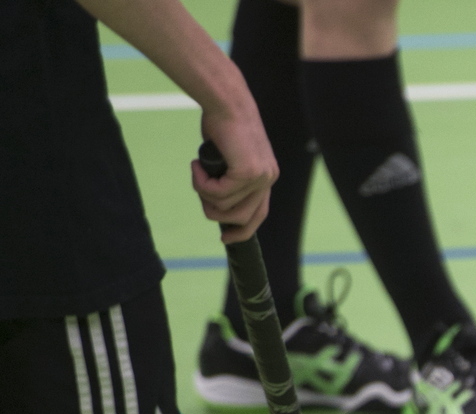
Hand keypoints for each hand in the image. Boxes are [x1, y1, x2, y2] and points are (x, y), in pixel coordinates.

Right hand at [192, 105, 276, 241]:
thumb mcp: (228, 156)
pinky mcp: (248, 172)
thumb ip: (228, 177)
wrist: (226, 101)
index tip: (225, 238)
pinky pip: (218, 193)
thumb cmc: (222, 123)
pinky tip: (195, 165)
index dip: (242, 230)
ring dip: (204, 194)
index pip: (259, 214)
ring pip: (226, 206)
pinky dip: (201, 183)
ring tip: (197, 172)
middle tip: (200, 193)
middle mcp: (268, 178)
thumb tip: (215, 197)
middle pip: (242, 217)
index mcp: (267, 176)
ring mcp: (260, 176)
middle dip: (215, 212)